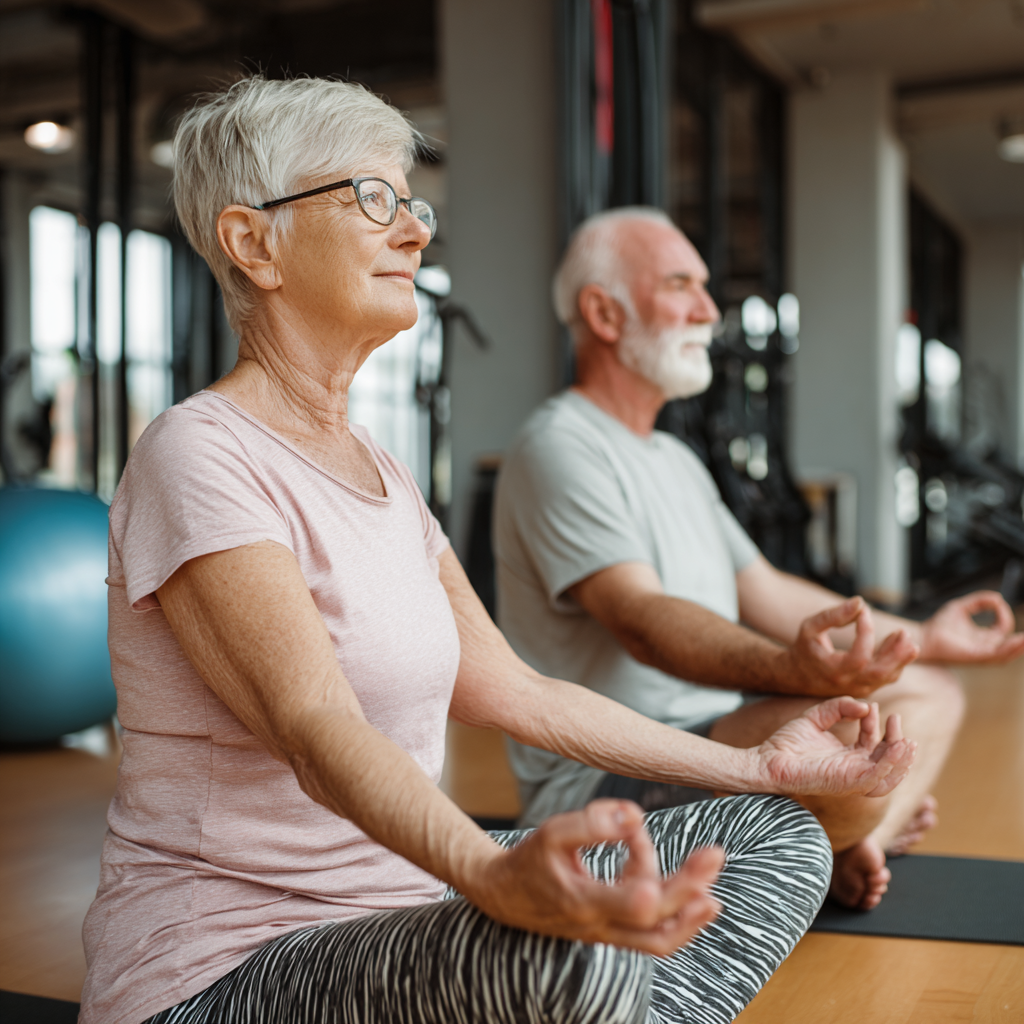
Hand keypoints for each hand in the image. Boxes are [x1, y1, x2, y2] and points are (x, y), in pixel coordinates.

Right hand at [466, 800, 723, 955]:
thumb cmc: (530, 861)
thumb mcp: (551, 833)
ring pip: (659, 938)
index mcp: (584, 901)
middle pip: (656, 922)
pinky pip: (651, 932)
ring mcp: (608, 932)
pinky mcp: (612, 930)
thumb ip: (591, 824)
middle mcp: (600, 925)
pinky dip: (674, 912)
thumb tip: (635, 815)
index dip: (653, 892)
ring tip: (711, 877)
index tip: (672, 873)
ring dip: (690, 912)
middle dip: (690, 888)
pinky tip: (691, 888)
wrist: (505, 896)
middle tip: (715, 854)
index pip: (629, 909)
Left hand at [756, 697, 915, 797]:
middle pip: (888, 761)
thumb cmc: (788, 743)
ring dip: (902, 759)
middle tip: (895, 719)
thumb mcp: (816, 717)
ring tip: (906, 739)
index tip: (873, 707)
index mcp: (849, 757)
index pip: (874, 743)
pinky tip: (895, 747)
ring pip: (889, 777)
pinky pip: (876, 779)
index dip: (878, 725)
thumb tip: (865, 706)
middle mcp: (853, 769)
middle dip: (897, 740)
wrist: (766, 759)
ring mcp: (851, 778)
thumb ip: (839, 707)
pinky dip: (891, 765)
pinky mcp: (847, 783)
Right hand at [783, 598, 918, 697]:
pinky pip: (887, 676)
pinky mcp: (866, 687)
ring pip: (888, 676)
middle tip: (904, 632)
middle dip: (896, 653)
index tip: (864, 611)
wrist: (797, 675)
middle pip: (880, 673)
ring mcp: (859, 688)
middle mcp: (848, 684)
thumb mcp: (811, 628)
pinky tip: (897, 642)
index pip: (859, 656)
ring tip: (905, 635)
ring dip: (900, 656)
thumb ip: (833, 615)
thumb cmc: (805, 647)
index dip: (866, 631)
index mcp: (833, 671)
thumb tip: (860, 602)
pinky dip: (895, 660)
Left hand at [919, 591, 1023, 663]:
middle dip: (1021, 642)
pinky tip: (1017, 641)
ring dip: (1019, 647)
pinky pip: (996, 655)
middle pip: (1010, 646)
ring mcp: (980, 654)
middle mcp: (984, 647)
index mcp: (983, 637)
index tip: (997, 602)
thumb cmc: (939, 624)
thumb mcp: (961, 606)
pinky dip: (1008, 649)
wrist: (924, 635)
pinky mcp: (974, 657)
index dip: (1003, 614)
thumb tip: (997, 598)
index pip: (1003, 628)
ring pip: (1006, 654)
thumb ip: (979, 601)